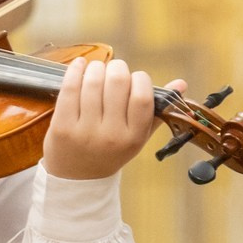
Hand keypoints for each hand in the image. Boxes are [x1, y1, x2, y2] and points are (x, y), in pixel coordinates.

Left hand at [41, 57, 159, 180]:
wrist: (78, 177)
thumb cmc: (112, 150)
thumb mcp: (138, 137)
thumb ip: (158, 111)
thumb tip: (181, 84)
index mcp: (133, 137)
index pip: (142, 96)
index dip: (140, 79)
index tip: (135, 78)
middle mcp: (110, 135)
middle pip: (117, 83)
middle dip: (117, 68)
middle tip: (115, 71)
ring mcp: (84, 131)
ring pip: (93, 82)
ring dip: (97, 67)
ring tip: (97, 69)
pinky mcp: (62, 126)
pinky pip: (69, 88)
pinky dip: (75, 70)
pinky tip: (80, 65)